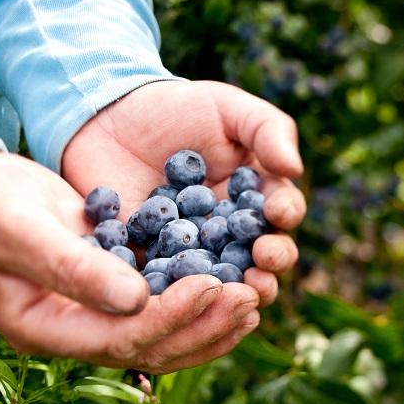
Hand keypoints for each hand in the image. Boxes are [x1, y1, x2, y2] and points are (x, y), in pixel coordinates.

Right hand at [0, 153, 261, 372]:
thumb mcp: (23, 230)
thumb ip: (75, 267)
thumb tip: (138, 299)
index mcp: (44, 330)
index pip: (121, 340)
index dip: (171, 317)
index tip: (213, 285)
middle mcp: (70, 333)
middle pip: (149, 348)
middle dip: (202, 326)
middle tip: (251, 297)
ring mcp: (87, 315)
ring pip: (159, 336)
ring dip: (207, 322)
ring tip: (253, 301)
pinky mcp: (102, 289)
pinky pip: (156, 308)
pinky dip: (193, 300)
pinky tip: (230, 283)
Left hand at [62, 79, 306, 307]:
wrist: (108, 119)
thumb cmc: (177, 109)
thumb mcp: (227, 107)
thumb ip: (266, 129)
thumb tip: (295, 169)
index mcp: (256, 197)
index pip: (281, 211)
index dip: (285, 214)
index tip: (278, 212)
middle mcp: (230, 233)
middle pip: (260, 257)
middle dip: (269, 262)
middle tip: (263, 257)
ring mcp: (192, 254)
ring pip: (222, 281)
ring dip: (233, 288)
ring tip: (235, 288)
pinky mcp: (152, 264)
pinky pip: (169, 286)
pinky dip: (178, 294)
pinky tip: (181, 296)